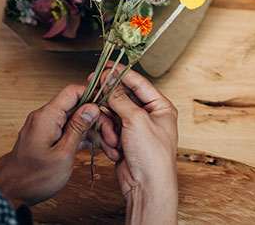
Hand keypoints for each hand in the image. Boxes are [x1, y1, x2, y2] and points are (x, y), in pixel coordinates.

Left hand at [0, 84, 110, 204]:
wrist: (12, 195)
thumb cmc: (34, 178)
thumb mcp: (63, 154)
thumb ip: (78, 128)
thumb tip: (92, 107)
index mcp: (47, 116)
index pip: (73, 92)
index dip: (93, 95)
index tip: (109, 106)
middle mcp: (45, 118)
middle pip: (78, 108)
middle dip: (98, 121)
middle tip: (113, 137)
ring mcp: (46, 128)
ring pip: (76, 121)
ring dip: (94, 133)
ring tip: (111, 148)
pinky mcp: (48, 138)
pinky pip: (69, 132)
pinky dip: (84, 139)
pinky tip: (99, 149)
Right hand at [103, 66, 178, 224]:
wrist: (147, 187)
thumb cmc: (152, 156)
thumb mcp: (136, 120)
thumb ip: (121, 98)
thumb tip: (109, 80)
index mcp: (160, 107)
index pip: (139, 83)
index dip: (121, 74)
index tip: (105, 68)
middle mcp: (149, 116)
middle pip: (124, 97)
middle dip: (110, 99)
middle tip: (93, 88)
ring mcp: (136, 129)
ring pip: (113, 114)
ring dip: (109, 125)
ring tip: (113, 137)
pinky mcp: (124, 141)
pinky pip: (109, 129)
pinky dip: (108, 137)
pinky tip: (113, 147)